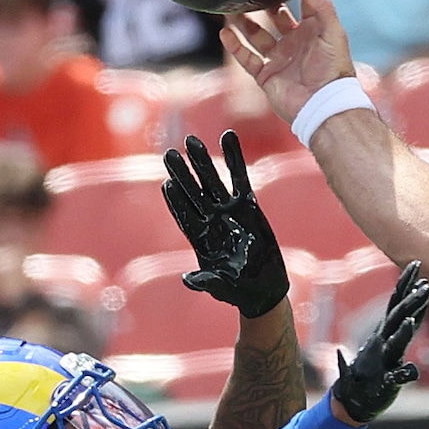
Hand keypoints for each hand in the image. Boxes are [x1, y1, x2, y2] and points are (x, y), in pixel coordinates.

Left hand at [162, 129, 288, 317]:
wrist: (261, 289)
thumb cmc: (238, 291)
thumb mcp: (222, 287)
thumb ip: (207, 282)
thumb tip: (189, 280)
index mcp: (201, 239)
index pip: (185, 216)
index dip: (176, 202)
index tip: (167, 184)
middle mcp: (211, 221)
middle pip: (193, 193)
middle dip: (182, 174)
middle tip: (169, 154)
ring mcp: (228, 212)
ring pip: (212, 181)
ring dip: (202, 161)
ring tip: (191, 140)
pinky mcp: (248, 207)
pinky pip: (240, 178)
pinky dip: (234, 158)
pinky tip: (228, 137)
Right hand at [221, 0, 356, 126]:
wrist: (322, 104)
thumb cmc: (333, 71)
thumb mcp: (333, 33)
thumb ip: (322, 8)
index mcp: (312, 32)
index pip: (301, 6)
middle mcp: (294, 44)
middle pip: (274, 19)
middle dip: (263, 6)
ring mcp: (279, 59)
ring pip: (256, 36)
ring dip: (244, 23)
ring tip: (231, 9)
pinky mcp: (266, 75)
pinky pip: (246, 58)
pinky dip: (235, 46)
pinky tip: (225, 33)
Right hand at [332, 261, 428, 422]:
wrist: (352, 401)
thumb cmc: (373, 373)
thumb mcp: (390, 350)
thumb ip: (402, 333)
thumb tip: (415, 314)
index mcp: (384, 333)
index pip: (397, 304)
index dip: (407, 285)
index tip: (417, 265)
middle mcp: (382, 343)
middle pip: (397, 317)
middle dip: (411, 301)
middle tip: (426, 284)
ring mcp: (383, 362)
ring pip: (395, 342)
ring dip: (405, 329)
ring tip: (413, 320)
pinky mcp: (385, 383)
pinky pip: (395, 376)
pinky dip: (403, 372)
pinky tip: (411, 370)